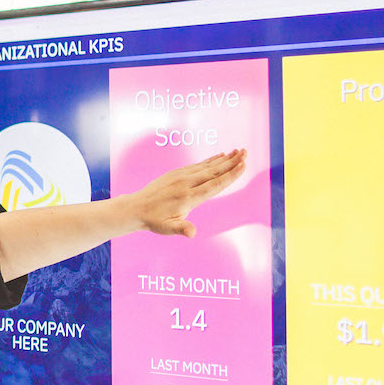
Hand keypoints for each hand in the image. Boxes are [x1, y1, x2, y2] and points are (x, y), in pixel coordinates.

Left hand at [130, 148, 246, 237]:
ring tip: (238, 151)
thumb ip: (182, 229)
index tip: (243, 165)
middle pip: (214, 172)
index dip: (230, 175)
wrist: (137, 207)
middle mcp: (187, 184)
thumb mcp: (168, 228)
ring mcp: (182, 176)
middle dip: (232, 162)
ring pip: (207, 166)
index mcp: (189, 197)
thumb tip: (192, 233)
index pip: (214, 185)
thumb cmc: (155, 220)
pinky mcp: (178, 173)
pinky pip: (198, 165)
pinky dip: (211, 160)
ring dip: (224, 159)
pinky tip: (221, 156)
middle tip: (246, 152)